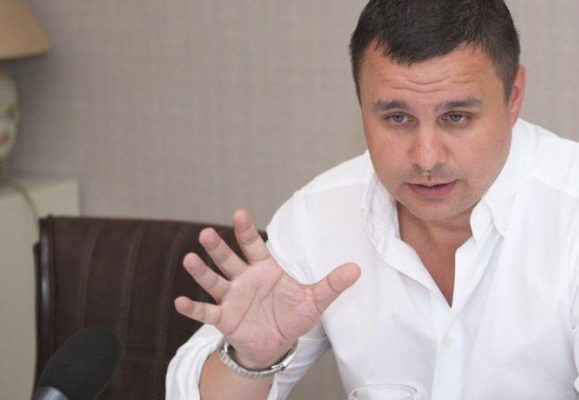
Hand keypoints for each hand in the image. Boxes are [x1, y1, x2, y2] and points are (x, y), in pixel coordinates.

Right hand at [174, 209, 359, 367]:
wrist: (276, 344)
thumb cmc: (292, 316)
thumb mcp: (314, 300)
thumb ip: (331, 284)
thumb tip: (356, 269)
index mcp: (265, 268)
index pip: (253, 245)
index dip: (246, 230)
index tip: (239, 213)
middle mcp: (244, 279)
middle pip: (228, 259)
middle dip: (218, 247)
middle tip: (206, 233)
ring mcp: (232, 298)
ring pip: (214, 281)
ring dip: (201, 271)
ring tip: (189, 259)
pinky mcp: (224, 318)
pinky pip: (206, 312)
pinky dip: (193, 308)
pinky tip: (180, 301)